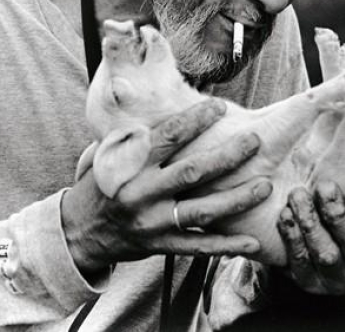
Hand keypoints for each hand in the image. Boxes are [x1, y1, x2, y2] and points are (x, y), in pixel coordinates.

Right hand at [62, 99, 272, 275]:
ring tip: (266, 186)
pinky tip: (252, 243)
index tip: (220, 106)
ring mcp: (152, 223)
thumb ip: (140, 135)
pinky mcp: (160, 246)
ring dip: (237, 199)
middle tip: (255, 141)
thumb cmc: (103, 183)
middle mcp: (141, 193)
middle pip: (192, 172)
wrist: (78, 233)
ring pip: (202, 211)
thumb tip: (167, 97)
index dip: (195, 120)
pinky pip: (198, 247)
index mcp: (130, 165)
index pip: (167, 137)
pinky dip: (227, 246)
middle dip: (227, 156)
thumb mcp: (112, 154)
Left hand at [277, 180, 344, 294]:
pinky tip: (286, 215)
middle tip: (324, 187)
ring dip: (311, 223)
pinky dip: (293, 238)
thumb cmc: (336, 204)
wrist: (307, 236)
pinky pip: (301, 264)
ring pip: (327, 255)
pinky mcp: (310, 283)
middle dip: (339, 214)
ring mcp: (337, 278)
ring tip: (298, 195)